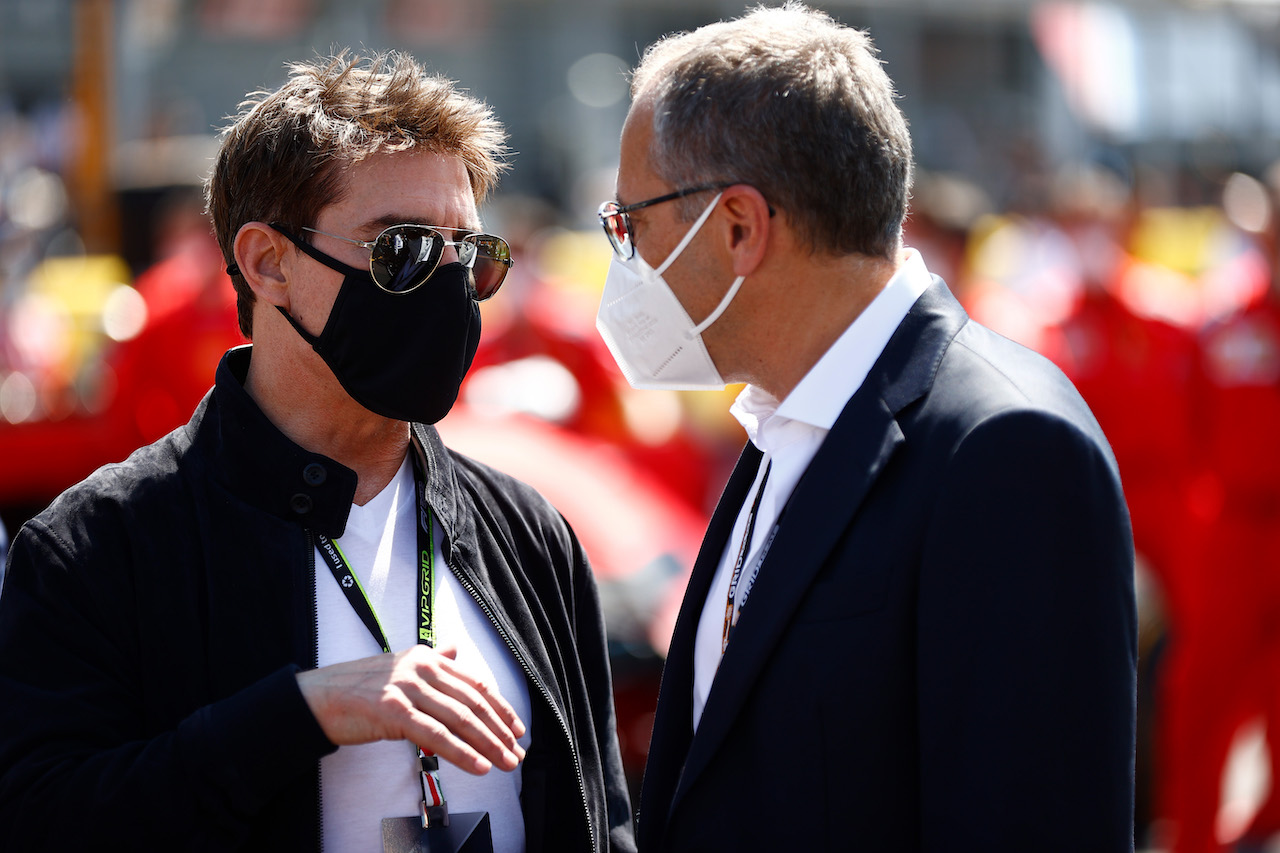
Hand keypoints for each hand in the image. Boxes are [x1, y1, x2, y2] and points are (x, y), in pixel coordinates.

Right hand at [296, 644, 526, 773]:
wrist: (318, 697)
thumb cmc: (359, 686)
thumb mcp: (399, 665)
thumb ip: (431, 659)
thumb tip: (455, 649)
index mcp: (427, 658)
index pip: (475, 684)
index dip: (500, 707)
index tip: (517, 728)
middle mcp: (423, 668)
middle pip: (473, 703)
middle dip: (500, 731)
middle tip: (517, 752)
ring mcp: (409, 689)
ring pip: (460, 719)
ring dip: (488, 744)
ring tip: (505, 763)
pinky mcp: (395, 712)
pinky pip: (437, 736)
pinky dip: (462, 752)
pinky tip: (479, 766)